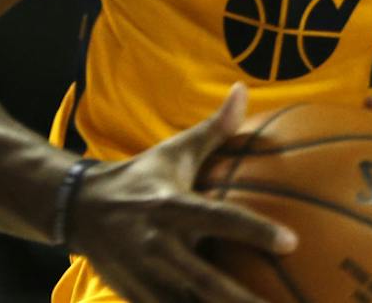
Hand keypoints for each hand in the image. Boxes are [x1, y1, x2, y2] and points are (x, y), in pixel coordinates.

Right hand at [71, 82, 297, 302]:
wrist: (79, 209)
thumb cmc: (141, 177)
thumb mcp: (174, 151)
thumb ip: (214, 129)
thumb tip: (245, 90)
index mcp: (171, 208)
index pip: (220, 220)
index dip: (255, 231)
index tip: (292, 242)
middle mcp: (157, 247)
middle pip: (205, 283)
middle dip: (242, 300)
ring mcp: (145, 278)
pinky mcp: (136, 297)